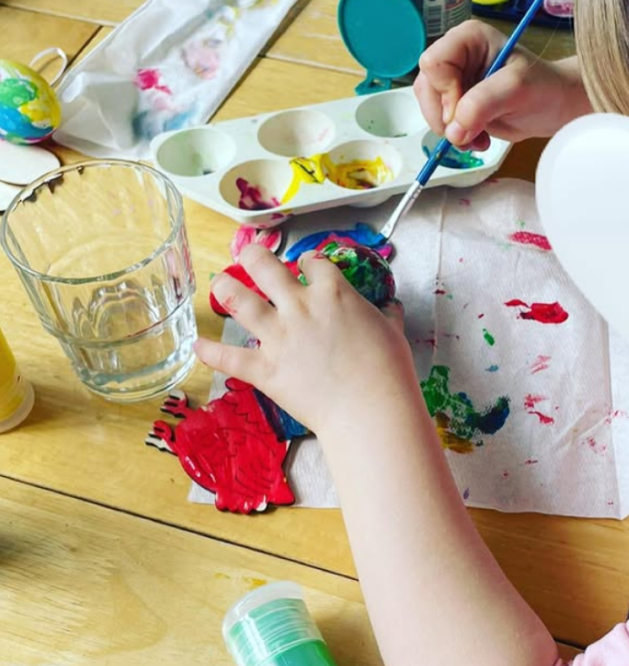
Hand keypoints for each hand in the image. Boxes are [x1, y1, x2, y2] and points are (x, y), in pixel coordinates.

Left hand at [194, 245, 419, 437]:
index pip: (313, 263)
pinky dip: (210, 352)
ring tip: (218, 283)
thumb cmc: (389, 370)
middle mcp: (299, 307)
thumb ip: (386, 316)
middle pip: (264, 267)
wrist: (371, 409)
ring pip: (239, 301)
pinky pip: (229, 358)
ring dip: (225, 288)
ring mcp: (278, 337)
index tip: (305, 265)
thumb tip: (390, 310)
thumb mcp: (393, 332)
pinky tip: (197, 345)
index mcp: (333, 293)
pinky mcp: (265, 370)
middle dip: (252, 256)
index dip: (308, 261)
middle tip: (249, 255)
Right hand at [413, 20, 591, 149]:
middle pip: (426, 87)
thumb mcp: (515, 89)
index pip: (433, 63)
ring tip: (478, 137)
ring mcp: (454, 80)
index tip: (464, 112)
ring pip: (429, 108)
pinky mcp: (456, 103)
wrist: (554, 107)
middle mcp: (456, 56)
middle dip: (444, 116)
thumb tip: (453, 130)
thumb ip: (482, 103)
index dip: (444, 92)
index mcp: (467, 38)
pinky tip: (478, 139)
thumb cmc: (542, 88)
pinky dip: (456, 137)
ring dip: (451, 131)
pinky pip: (440, 122)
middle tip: (469, 131)